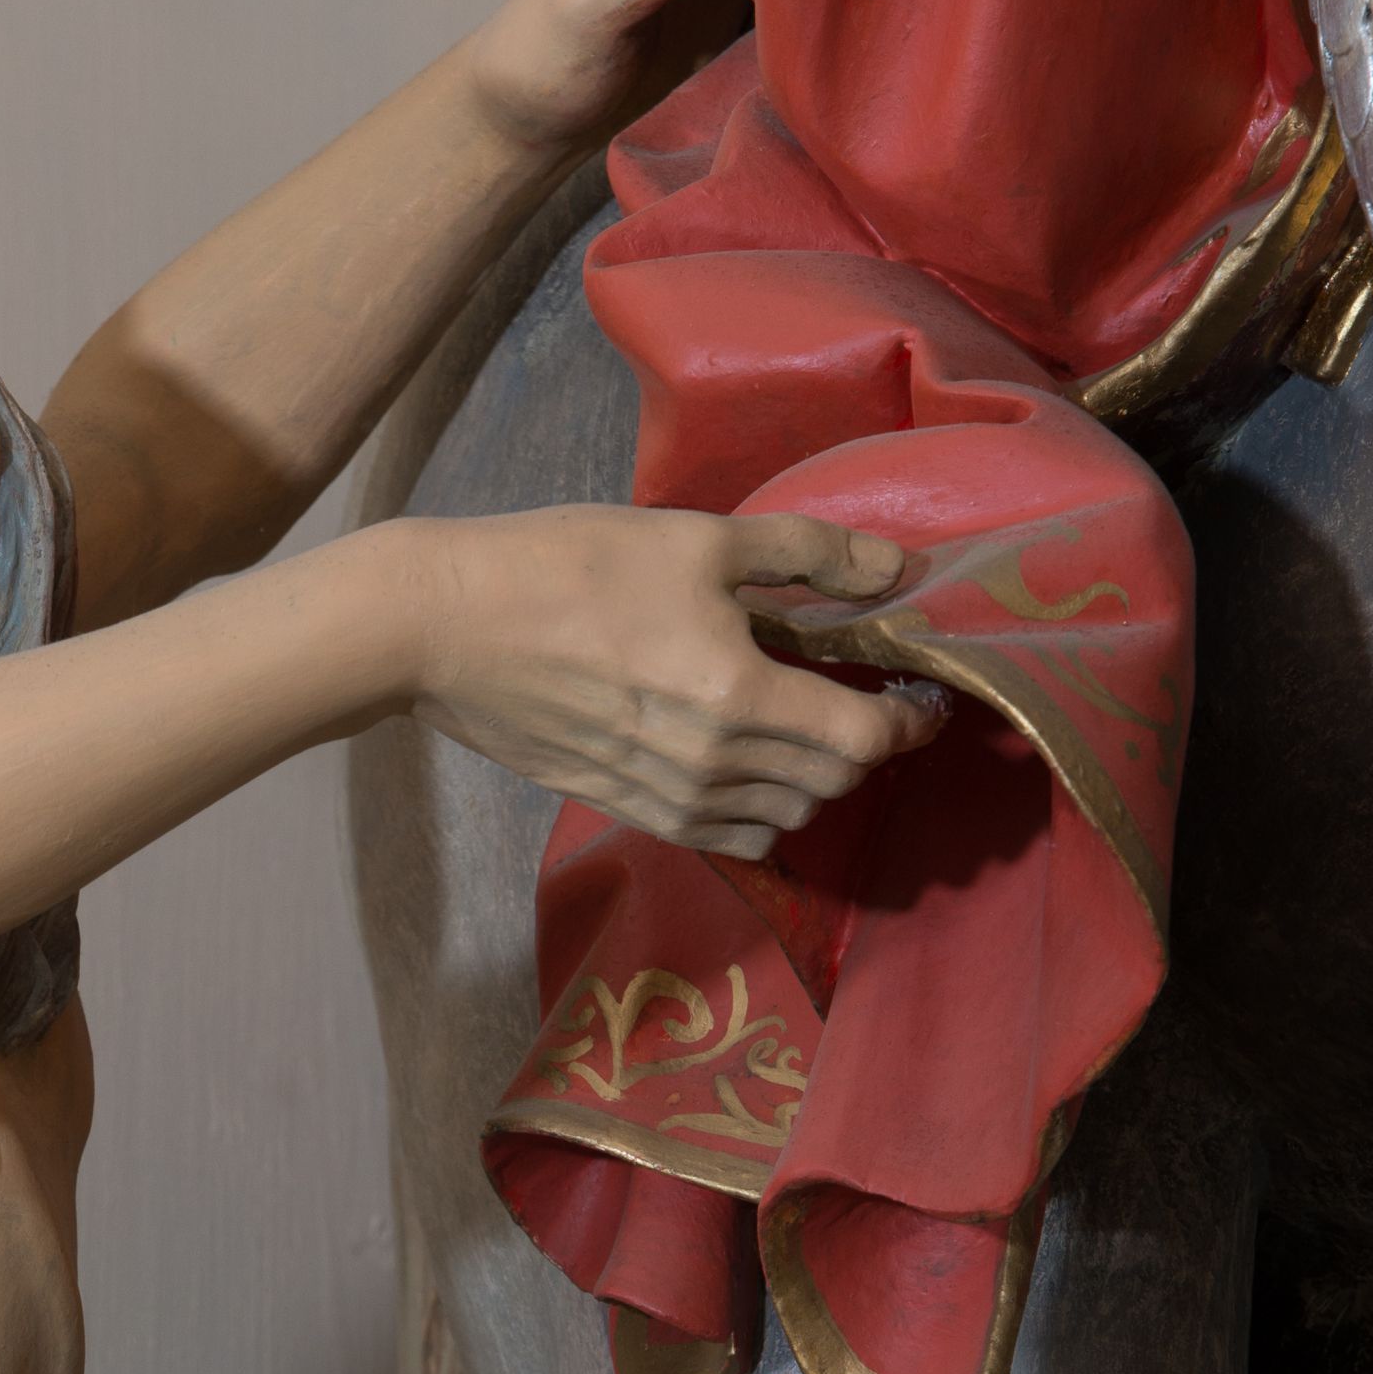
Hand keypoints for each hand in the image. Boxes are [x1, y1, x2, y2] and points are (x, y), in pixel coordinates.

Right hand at [401, 506, 948, 856]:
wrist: (451, 631)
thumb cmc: (574, 568)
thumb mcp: (702, 539)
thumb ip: (812, 556)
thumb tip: (900, 571)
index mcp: (741, 699)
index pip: (864, 739)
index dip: (911, 720)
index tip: (921, 692)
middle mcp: (712, 768)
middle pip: (832, 785)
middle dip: (869, 746)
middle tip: (870, 697)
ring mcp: (668, 801)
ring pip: (784, 819)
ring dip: (813, 780)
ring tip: (804, 727)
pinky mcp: (630, 811)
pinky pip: (727, 835)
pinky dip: (759, 809)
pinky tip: (746, 761)